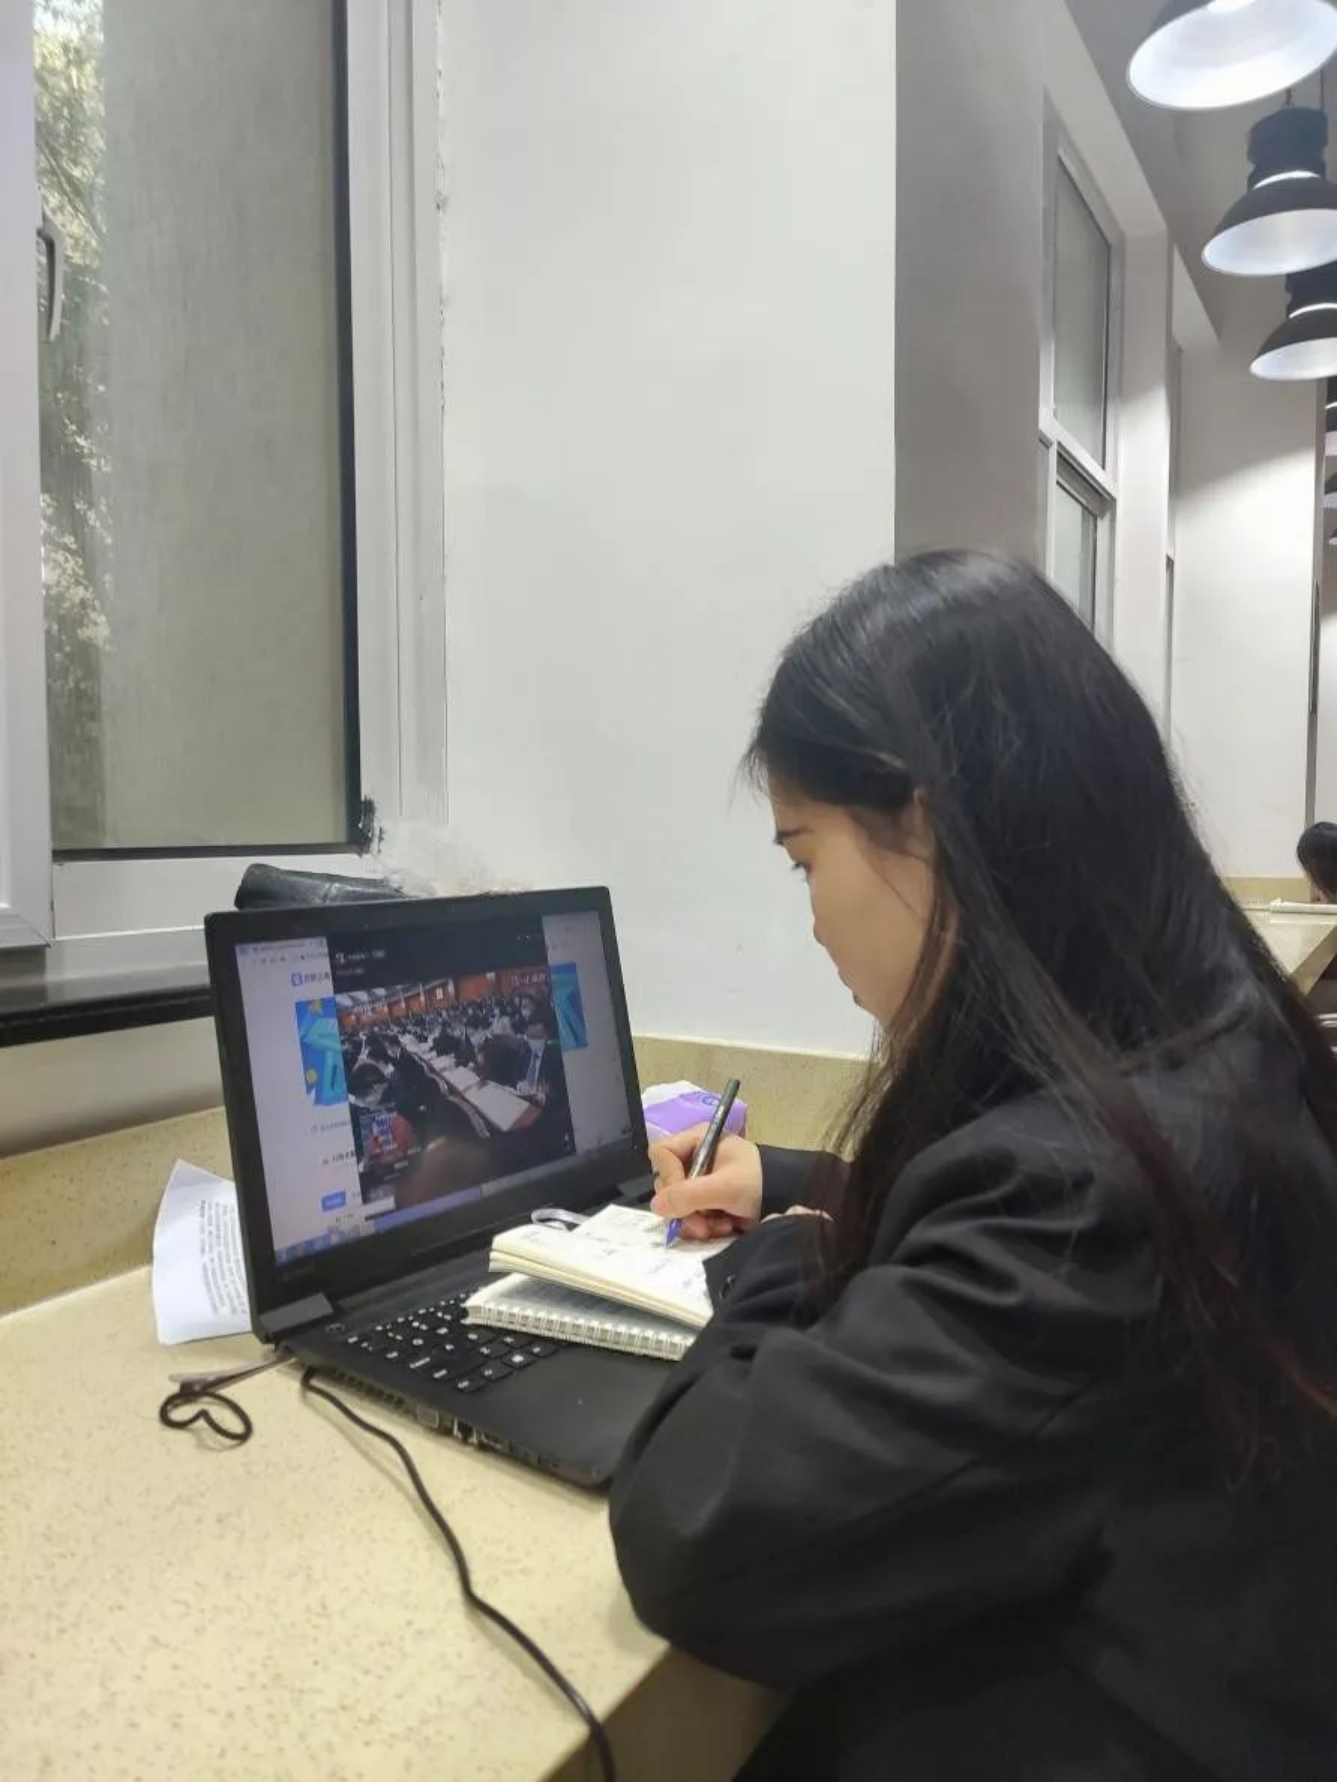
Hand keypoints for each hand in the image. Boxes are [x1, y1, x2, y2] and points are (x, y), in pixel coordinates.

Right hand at [649, 1126, 763, 1240]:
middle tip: (701, 1223)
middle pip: (667, 1183)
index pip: (662, 1154)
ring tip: (718, 1227)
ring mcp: (700, 1181)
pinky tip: (723, 1227)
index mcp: (698, 1140)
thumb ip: (689, 1195)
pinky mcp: (707, 1202)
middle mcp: (694, 1158)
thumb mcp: (725, 1187)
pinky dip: (704, 1226)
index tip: (684, 1196)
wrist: (788, 1198)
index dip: (668, 1176)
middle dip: (684, 1208)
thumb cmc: (759, 1181)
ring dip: (695, 1221)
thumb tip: (656, 1206)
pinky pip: (690, 1216)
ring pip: (677, 1204)